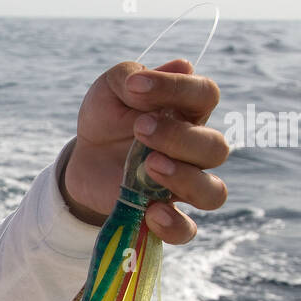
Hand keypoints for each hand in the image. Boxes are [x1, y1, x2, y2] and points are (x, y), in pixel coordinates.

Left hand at [63, 58, 229, 243]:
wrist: (84, 158)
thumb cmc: (107, 117)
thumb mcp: (109, 89)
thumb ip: (131, 77)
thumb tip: (170, 70)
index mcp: (188, 111)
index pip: (205, 95)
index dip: (176, 88)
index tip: (135, 86)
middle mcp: (195, 149)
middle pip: (216, 148)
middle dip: (179, 137)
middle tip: (139, 128)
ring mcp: (184, 185)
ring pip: (213, 192)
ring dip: (186, 179)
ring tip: (149, 166)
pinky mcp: (163, 214)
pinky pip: (187, 230)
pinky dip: (174, 224)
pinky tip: (150, 211)